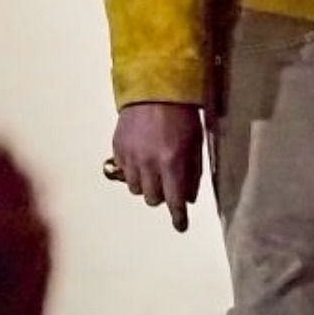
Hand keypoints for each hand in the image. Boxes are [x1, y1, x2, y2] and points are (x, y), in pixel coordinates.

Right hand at [111, 102, 204, 232]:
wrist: (154, 88)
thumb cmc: (182, 113)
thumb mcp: (196, 141)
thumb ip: (193, 171)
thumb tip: (189, 197)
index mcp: (172, 161)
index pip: (175, 199)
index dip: (178, 216)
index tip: (181, 227)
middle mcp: (148, 163)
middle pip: (152, 198)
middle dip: (162, 196)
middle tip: (168, 184)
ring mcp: (130, 156)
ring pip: (136, 189)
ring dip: (147, 185)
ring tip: (154, 169)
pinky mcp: (117, 149)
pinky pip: (124, 172)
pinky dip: (133, 171)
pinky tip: (141, 157)